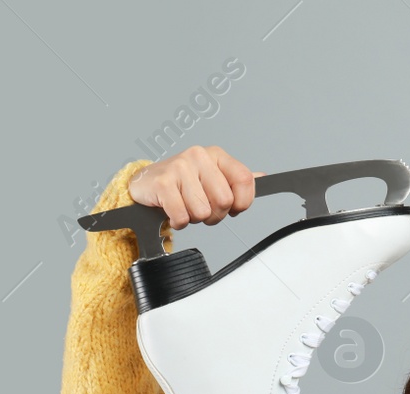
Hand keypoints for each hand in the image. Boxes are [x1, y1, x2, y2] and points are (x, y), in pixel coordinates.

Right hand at [127, 145, 263, 229]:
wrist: (146, 183)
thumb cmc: (182, 184)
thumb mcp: (213, 177)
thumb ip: (236, 179)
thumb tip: (262, 177)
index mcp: (216, 155)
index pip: (245, 180)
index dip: (242, 202)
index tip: (232, 207)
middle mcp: (199, 156)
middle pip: (225, 201)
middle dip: (215, 214)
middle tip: (201, 207)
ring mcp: (179, 167)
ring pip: (203, 212)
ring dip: (194, 218)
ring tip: (185, 205)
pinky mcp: (162, 183)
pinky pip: (182, 216)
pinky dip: (179, 222)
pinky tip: (173, 210)